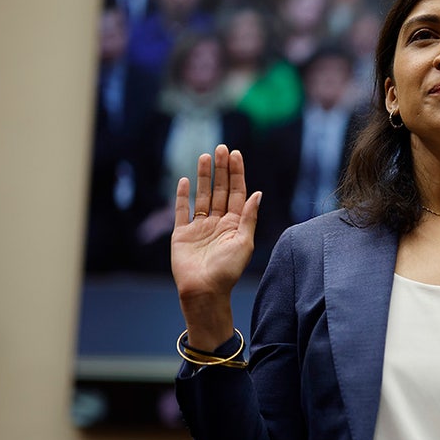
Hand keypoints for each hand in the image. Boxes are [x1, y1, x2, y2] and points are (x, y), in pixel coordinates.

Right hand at [170, 144, 260, 349]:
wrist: (204, 291)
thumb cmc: (228, 271)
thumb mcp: (244, 243)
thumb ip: (249, 217)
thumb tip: (258, 192)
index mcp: (235, 224)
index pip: (237, 193)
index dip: (237, 174)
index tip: (236, 154)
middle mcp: (218, 222)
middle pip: (220, 190)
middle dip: (221, 169)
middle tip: (221, 148)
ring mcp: (199, 227)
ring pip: (202, 196)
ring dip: (203, 177)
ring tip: (205, 156)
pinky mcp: (181, 234)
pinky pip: (182, 211)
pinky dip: (182, 196)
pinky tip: (184, 180)